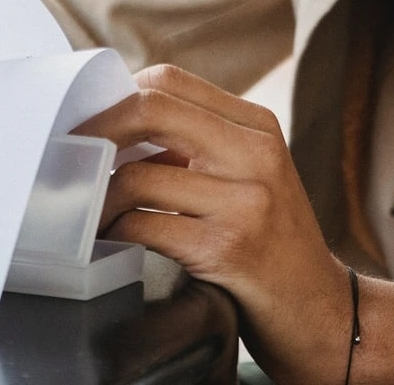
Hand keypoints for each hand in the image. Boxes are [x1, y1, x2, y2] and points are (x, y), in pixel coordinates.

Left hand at [73, 64, 393, 384]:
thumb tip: (115, 129)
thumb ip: (197, 146)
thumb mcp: (249, 178)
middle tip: (70, 158)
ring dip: (100, 198)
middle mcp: (256, 153)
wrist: (323, 312)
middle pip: (152, 109)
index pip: (170, 81)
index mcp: (257, 126)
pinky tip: (113, 241)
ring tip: (94, 215)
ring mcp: (245, 199)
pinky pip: (145, 226)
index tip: (88, 124)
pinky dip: (116, 233)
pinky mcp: (228, 247)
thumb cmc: (273, 246)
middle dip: (98, 132)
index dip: (116, 97)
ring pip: (137, 175)